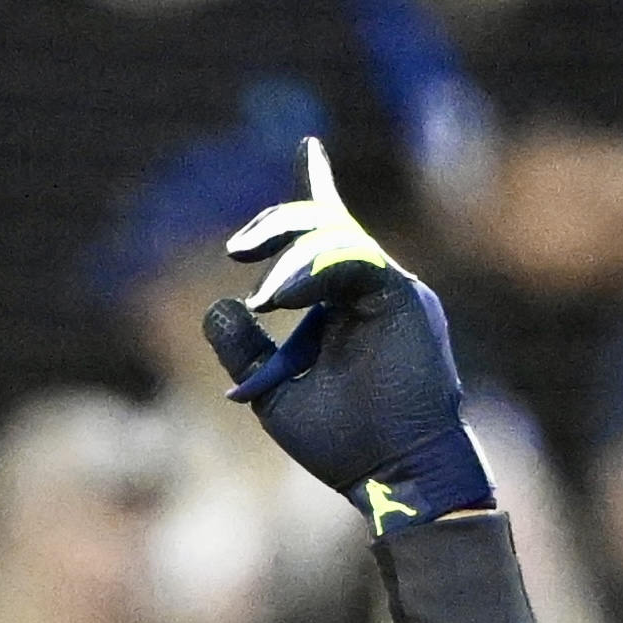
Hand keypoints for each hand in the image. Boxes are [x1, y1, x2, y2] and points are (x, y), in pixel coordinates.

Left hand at [201, 139, 492, 529]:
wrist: (393, 476)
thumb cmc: (345, 446)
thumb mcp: (275, 392)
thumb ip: (245, 350)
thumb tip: (219, 306)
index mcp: (349, 306)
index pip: (330, 236)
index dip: (317, 189)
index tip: (309, 146)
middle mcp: (374, 290)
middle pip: (326, 228)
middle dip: (278, 226)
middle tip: (238, 249)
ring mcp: (393, 290)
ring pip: (335, 240)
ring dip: (289, 258)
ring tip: (264, 297)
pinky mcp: (403, 297)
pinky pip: (354, 260)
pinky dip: (313, 269)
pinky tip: (281, 295)